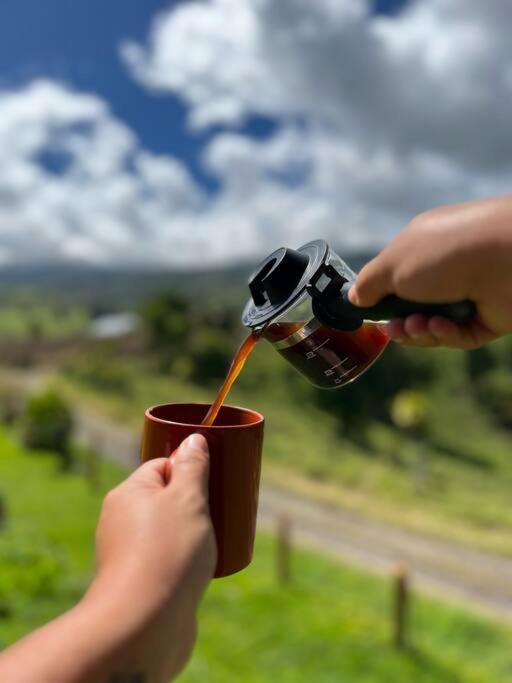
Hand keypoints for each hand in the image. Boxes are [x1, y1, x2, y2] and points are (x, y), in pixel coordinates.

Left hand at [89, 432, 216, 679]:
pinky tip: (205, 567)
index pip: (161, 465)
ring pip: (168, 530)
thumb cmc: (166, 554)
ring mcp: (130, 553)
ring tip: (219, 536)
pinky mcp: (141, 582)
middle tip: (223, 507)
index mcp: (129, 494)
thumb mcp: (188, 499)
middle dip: (196, 501)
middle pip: (166, 498)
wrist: (143, 625)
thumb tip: (193, 439)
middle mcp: (123, 521)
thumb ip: (192, 466)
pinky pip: (168, 558)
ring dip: (193, 532)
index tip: (215, 475)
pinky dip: (187, 558)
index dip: (190, 467)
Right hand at [349, 195, 511, 347]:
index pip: (397, 278)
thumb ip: (369, 283)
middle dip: (398, 323)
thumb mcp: (393, 263)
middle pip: (412, 308)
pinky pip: (457, 336)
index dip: (381, 298)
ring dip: (419, 330)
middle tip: (393, 329)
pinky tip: (440, 325)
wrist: (506, 257)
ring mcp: (468, 295)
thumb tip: (354, 298)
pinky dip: (445, 334)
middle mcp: (446, 271)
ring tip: (415, 326)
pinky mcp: (487, 319)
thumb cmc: (445, 253)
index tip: (368, 312)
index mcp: (424, 248)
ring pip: (432, 326)